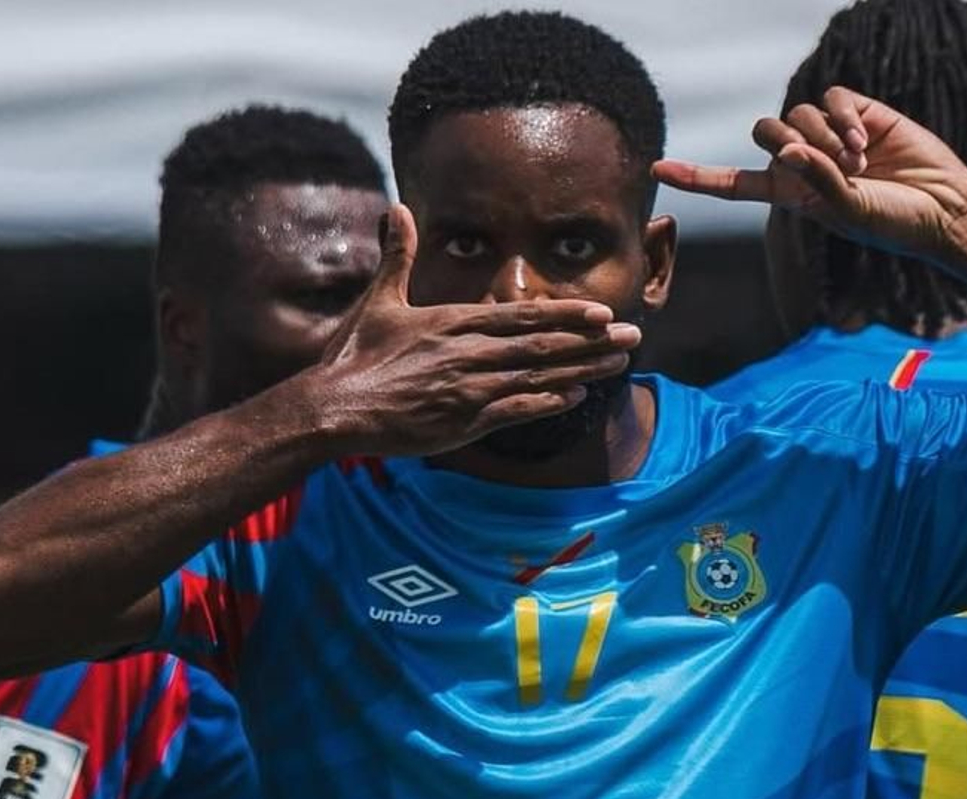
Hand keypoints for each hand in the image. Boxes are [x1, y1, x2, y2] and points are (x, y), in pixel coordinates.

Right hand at [306, 204, 638, 456]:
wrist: (334, 408)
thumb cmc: (355, 357)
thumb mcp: (379, 301)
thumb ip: (398, 257)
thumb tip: (400, 209)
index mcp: (453, 322)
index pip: (521, 315)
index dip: (565, 312)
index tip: (599, 310)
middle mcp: (469, 353)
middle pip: (543, 344)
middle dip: (592, 340)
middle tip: (632, 334)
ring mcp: (470, 388)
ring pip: (540, 376)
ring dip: (584, 370)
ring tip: (620, 365)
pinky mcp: (464, 421)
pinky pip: (518, 410)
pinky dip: (550, 403)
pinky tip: (578, 397)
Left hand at [653, 86, 966, 258]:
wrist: (943, 208)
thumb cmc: (895, 224)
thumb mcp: (850, 213)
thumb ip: (818, 184)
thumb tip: (789, 149)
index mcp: (792, 194)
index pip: (734, 183)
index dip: (697, 177)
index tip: (658, 170)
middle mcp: (806, 161)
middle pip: (764, 131)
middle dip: (784, 140)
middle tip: (829, 163)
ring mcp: (831, 135)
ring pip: (798, 113)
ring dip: (824, 136)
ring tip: (858, 161)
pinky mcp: (859, 112)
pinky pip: (832, 97)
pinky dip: (843, 117)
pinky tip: (864, 140)